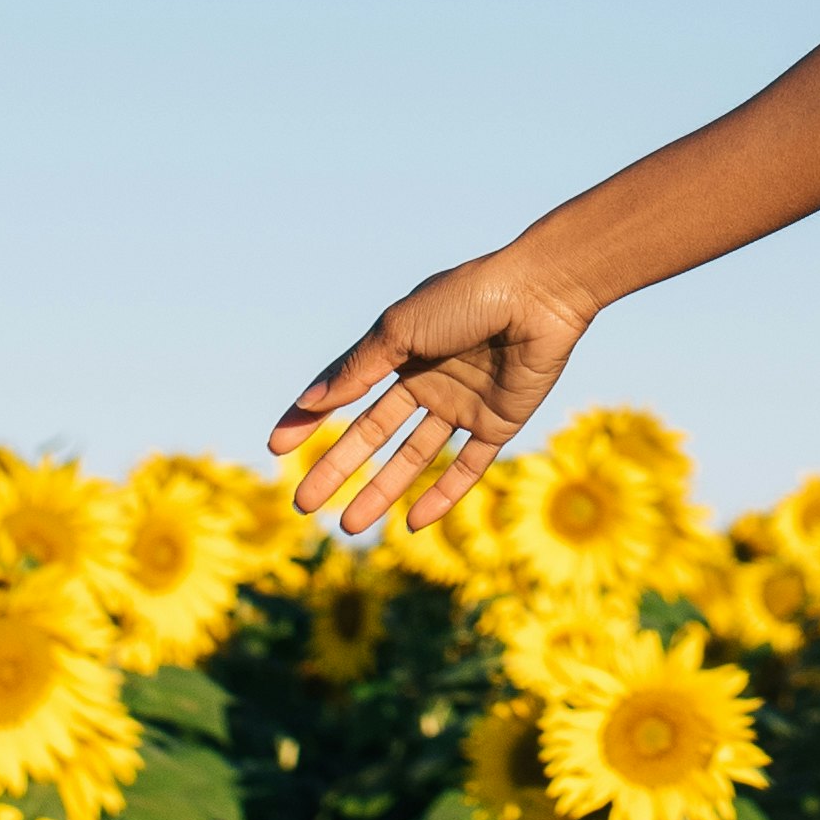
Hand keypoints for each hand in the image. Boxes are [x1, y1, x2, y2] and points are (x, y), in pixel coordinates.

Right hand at [267, 250, 605, 542]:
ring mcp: (463, 404)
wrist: (541, 295)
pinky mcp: (498, 422)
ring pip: (414, 457)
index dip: (310, 418)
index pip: (345, 391)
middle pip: (373, 434)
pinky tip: (412, 522)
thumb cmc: (468, 298)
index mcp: (400, 350)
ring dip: (382, 490)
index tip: (277, 447)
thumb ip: (358, 369)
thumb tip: (309, 402)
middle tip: (305, 503)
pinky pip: (467, 467)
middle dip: (338, 468)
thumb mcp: (402, 329)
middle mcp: (428, 379)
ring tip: (351, 525)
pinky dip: (441, 495)